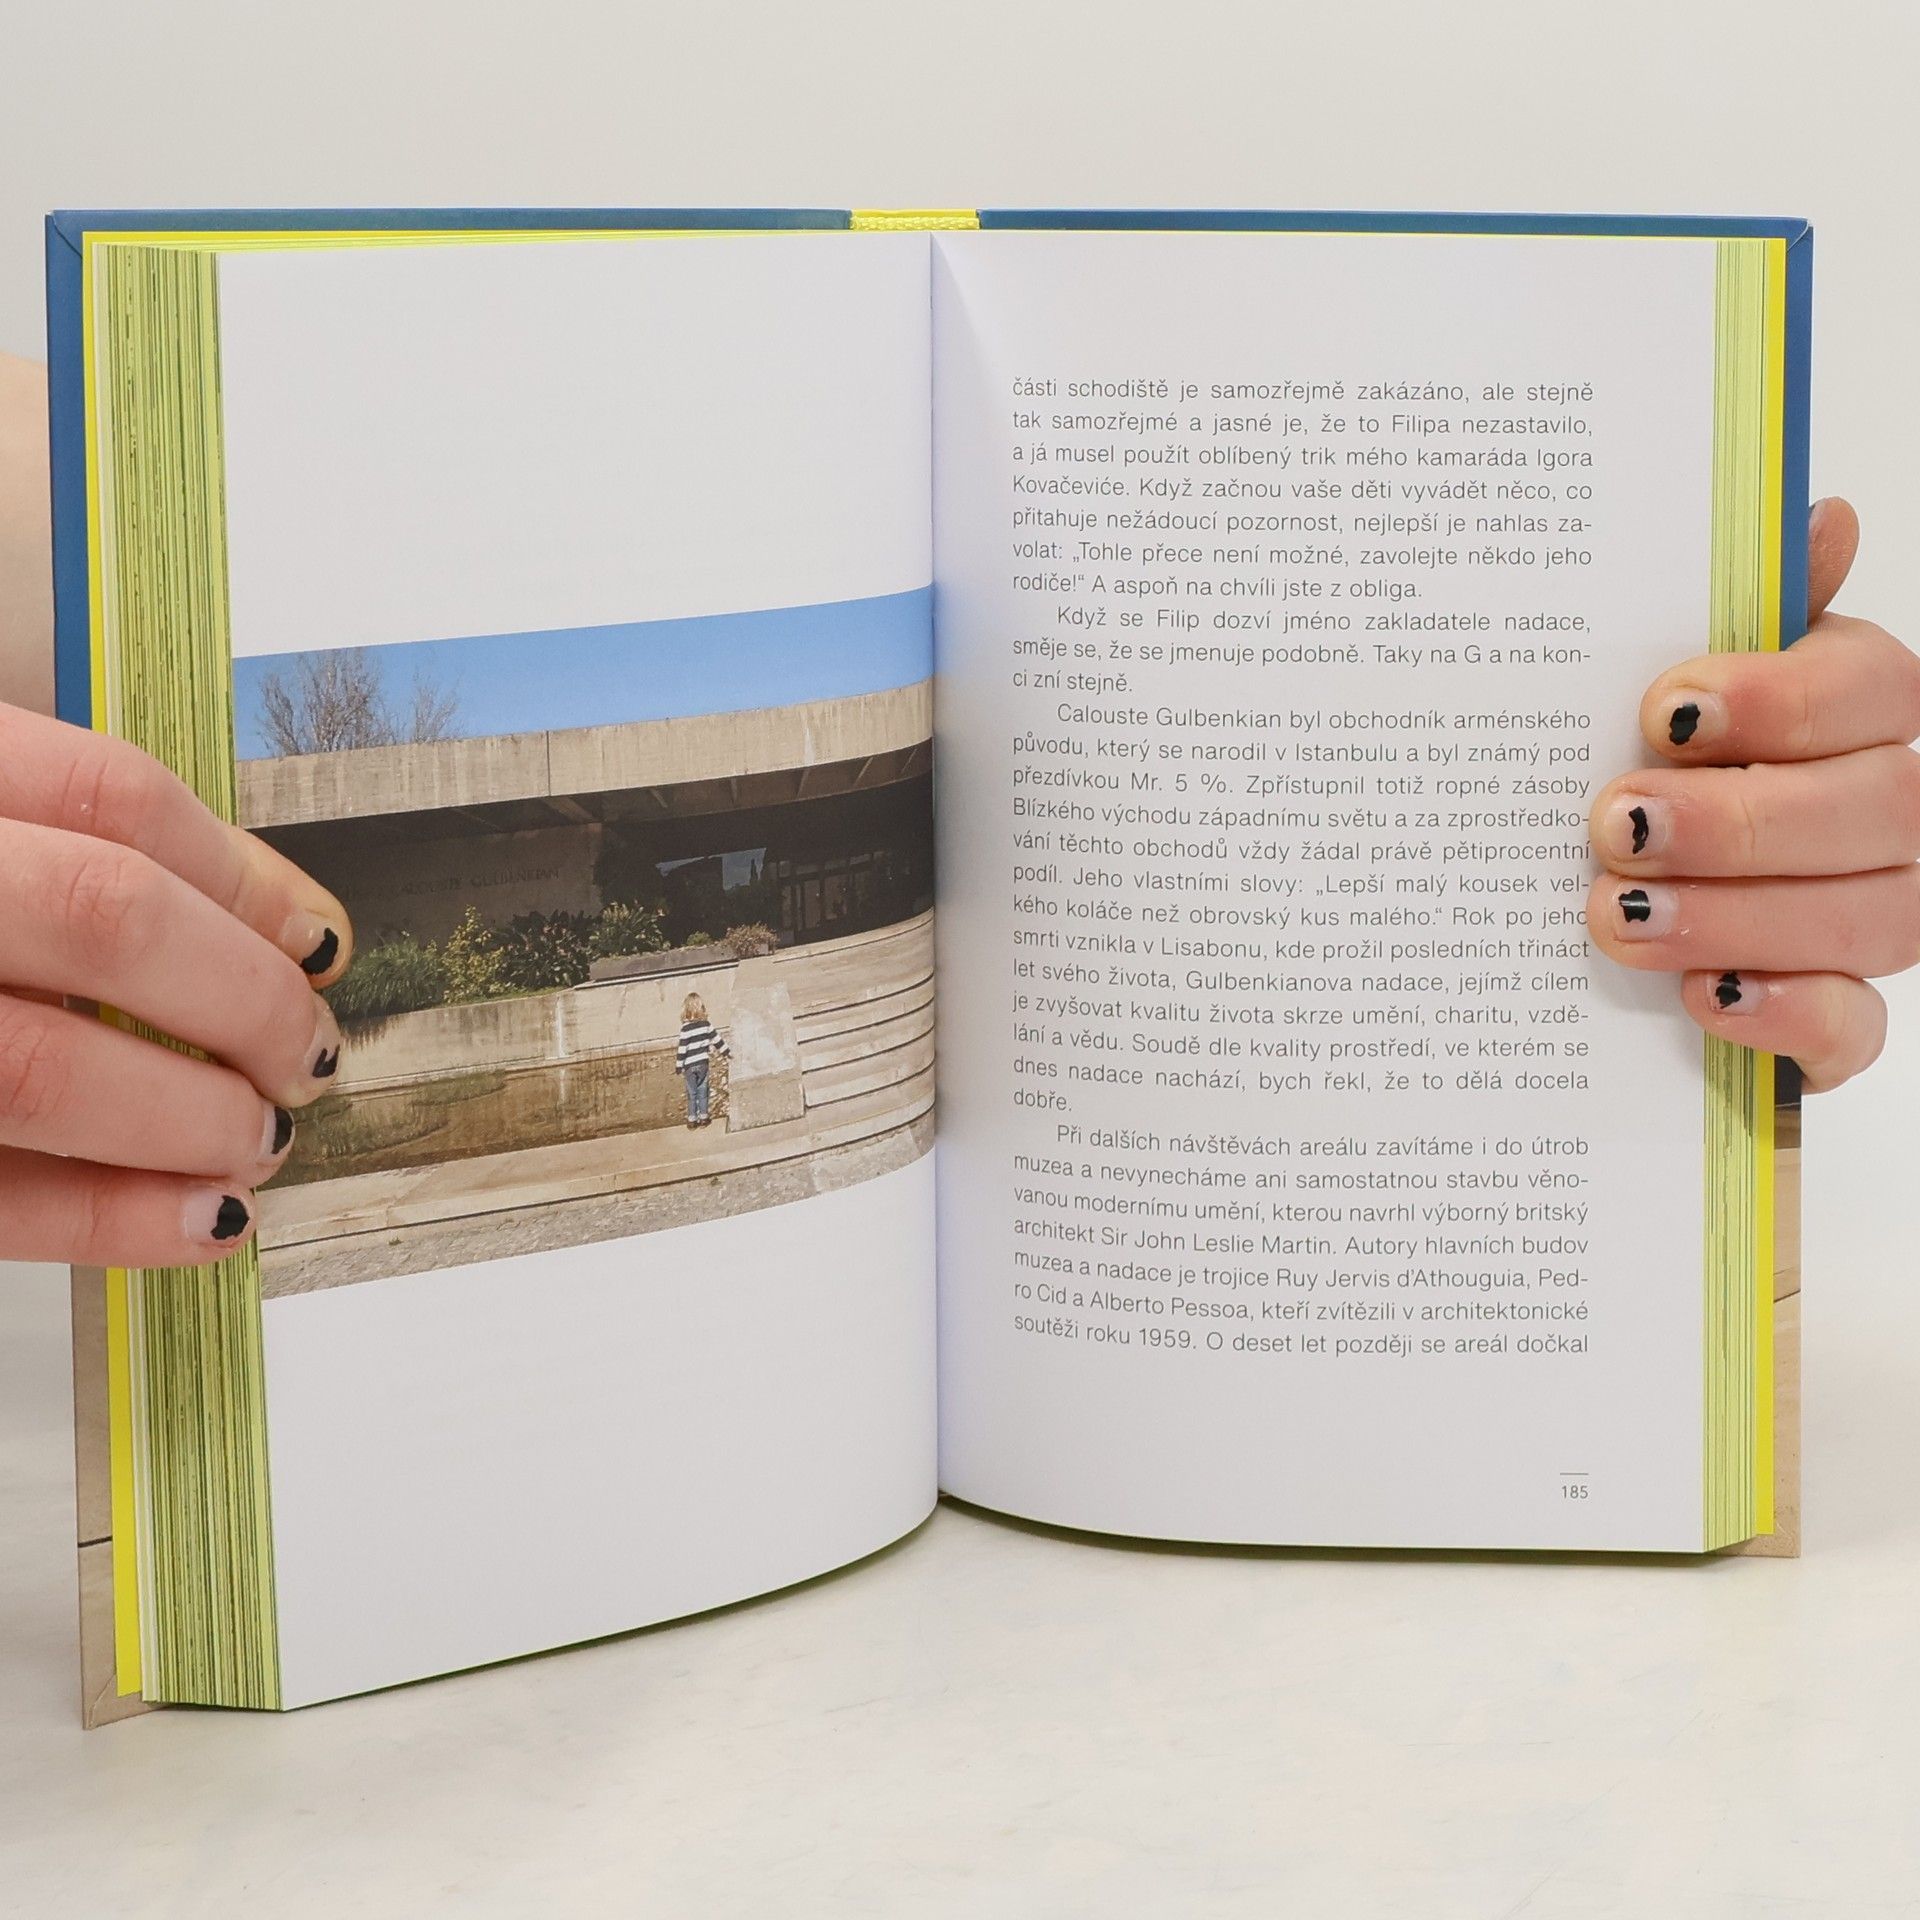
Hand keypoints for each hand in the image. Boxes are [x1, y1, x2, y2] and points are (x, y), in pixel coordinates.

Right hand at [0, 704, 356, 1264]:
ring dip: (194, 1116)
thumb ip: (61, 844)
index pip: (115, 800)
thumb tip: (269, 918)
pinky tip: (205, 1221)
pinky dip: (111, 1220)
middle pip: (110, 921)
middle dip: (244, 1000)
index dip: (248, 880)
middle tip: (310, 1053)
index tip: (323, 941)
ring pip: (50, 1068)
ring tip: (262, 1139)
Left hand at [1587, 498, 1918, 1089]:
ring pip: (1868, 920)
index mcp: (1861, 708)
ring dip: (1737, 916)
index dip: (1782, 700)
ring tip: (1616, 911)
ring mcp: (1876, 914)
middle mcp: (1891, 810)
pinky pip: (1854, 1031)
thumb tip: (1822, 518)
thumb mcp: (1674, 675)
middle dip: (1738, 821)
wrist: (1610, 870)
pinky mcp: (1836, 1017)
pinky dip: (1787, 1016)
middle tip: (1615, 823)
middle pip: (1875, 812)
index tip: (1665, 711)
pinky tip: (1705, 996)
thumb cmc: (1650, 756)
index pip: (1875, 691)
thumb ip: (1738, 608)